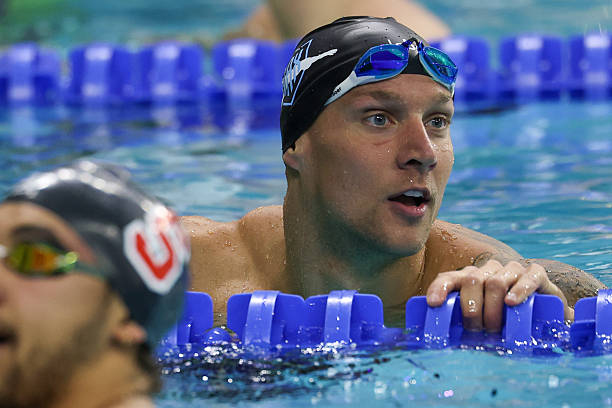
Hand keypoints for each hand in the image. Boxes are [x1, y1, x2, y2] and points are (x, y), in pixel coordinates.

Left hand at [426, 260, 572, 331]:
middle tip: (476, 330)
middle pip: (472, 281)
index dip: (439, 288)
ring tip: (493, 329)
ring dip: (492, 309)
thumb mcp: (482, 323)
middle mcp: (489, 270)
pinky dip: (518, 291)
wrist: (546, 315)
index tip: (434, 304)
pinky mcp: (536, 274)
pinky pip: (527, 277)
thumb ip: (465, 325)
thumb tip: (442, 340)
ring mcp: (512, 270)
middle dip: (471, 309)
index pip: (449, 278)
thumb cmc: (508, 320)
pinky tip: (511, 303)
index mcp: (471, 278)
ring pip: (495, 282)